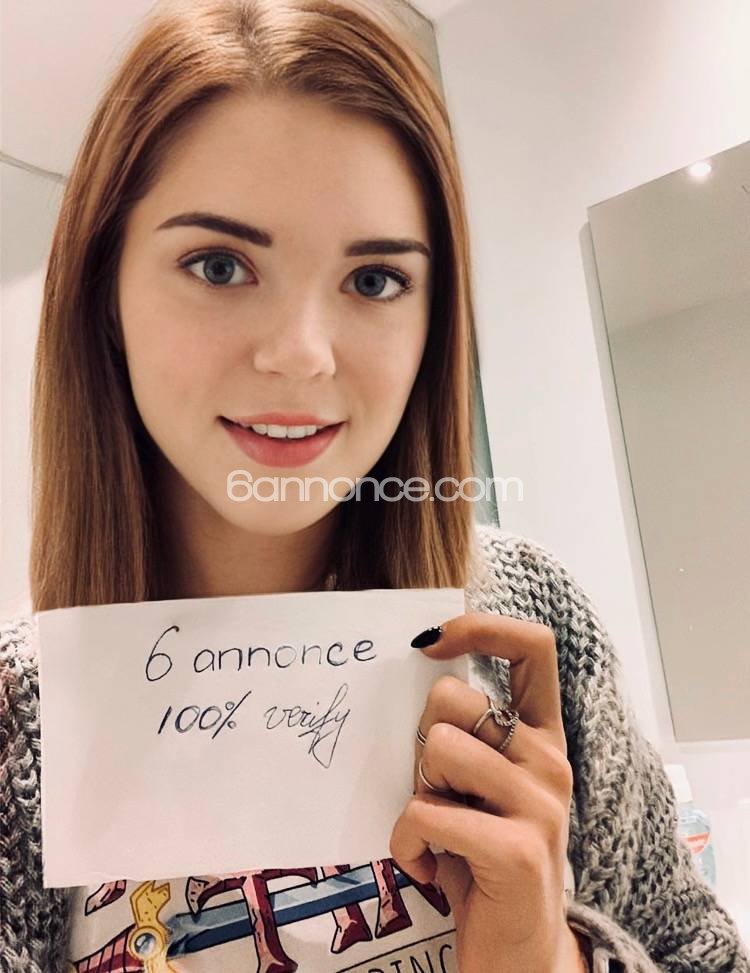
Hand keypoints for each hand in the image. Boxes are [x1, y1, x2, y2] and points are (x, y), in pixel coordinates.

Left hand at [389, 612, 578, 972]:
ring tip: (439, 831)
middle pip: (451, 700)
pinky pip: (424, 813)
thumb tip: (419, 672)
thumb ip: (467, 735)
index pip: (533, 647)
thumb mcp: (482, 786)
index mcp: (543, 737)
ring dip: (418, 795)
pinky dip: (407, 844)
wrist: (520, 952)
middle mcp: (551, 762)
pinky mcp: (518, 850)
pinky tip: (430, 867)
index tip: (429, 643)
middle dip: (422, 745)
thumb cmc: (485, 856)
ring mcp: (540, 805)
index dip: (480, 627)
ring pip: (436, 750)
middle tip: (439, 793)